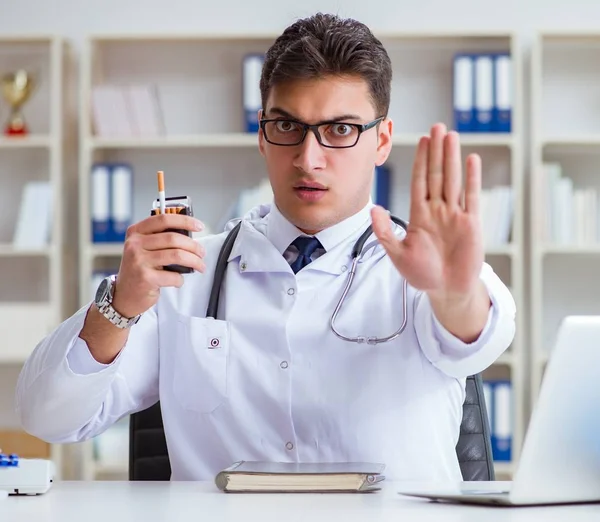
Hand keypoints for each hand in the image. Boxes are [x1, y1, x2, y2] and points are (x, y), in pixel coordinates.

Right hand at [111, 213, 205, 317]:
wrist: (124, 295)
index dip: (184, 221)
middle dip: (193, 246)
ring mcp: (138, 261)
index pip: (163, 219)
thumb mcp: (143, 249)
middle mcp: (135, 244)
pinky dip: (180, 279)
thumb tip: (189, 234)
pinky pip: (173, 276)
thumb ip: (160, 239)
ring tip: (200, 266)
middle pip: (173, 238)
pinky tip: (178, 280)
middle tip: (202, 253)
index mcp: (135, 232)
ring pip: (177, 255)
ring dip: (194, 261)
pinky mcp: (145, 278)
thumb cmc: (139, 270)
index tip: (199, 226)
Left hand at [371, 123, 483, 300]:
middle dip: (436, 151)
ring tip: (452, 135)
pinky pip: (472, 197)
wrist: (446, 290)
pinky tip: (471, 160)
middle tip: (437, 126)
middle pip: (436, 174)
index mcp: (419, 215)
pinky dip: (472, 179)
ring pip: (453, 180)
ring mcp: (455, 215)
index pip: (419, 181)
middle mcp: (437, 210)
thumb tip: (374, 209)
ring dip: (452, 158)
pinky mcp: (471, 223)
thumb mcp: (398, 254)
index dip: (420, 161)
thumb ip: (386, 232)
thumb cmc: (422, 274)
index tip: (421, 140)